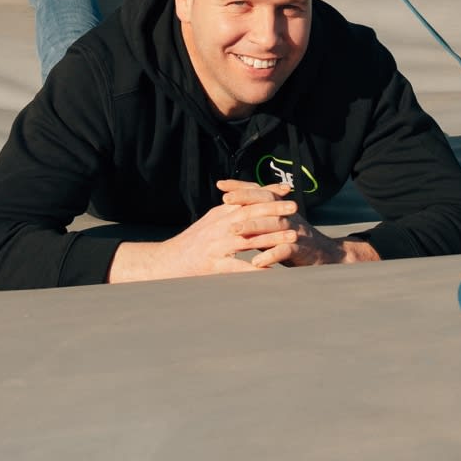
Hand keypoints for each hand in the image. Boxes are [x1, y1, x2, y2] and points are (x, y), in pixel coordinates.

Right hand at [108, 183, 302, 282]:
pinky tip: (270, 270)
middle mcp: (218, 227)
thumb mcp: (210, 222)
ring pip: (248, 239)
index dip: (267, 194)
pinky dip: (254, 268)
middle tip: (295, 208)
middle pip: (249, 214)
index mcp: (219, 215)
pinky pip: (236, 267)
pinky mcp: (212, 265)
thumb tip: (247, 200)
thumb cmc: (191, 244)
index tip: (287, 190)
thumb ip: (229, 211)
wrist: (165, 262)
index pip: (246, 200)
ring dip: (272, 237)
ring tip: (292, 236)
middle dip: (274, 209)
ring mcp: (216, 246)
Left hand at [216, 180, 378, 267]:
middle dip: (246, 200)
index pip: (260, 192)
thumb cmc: (292, 238)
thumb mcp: (275, 223)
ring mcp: (296, 231)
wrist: (324, 254)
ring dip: (255, 227)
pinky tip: (256, 261)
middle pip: (268, 202)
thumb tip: (231, 207)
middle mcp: (289, 215)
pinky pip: (285, 250)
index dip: (242, 187)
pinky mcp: (301, 249)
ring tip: (235, 231)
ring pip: (275, 224)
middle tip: (225, 202)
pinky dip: (271, 255)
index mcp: (281, 207)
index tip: (221, 185)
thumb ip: (258, 216)